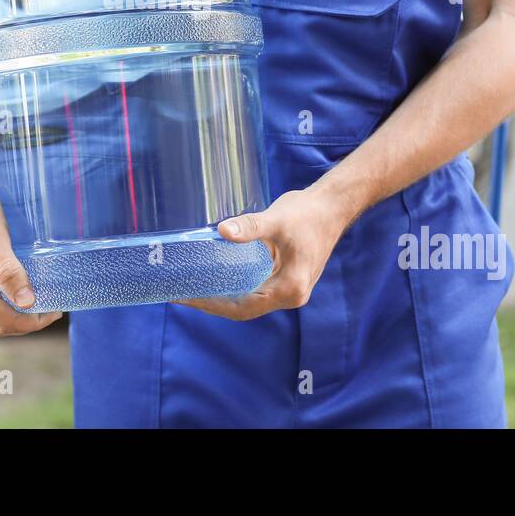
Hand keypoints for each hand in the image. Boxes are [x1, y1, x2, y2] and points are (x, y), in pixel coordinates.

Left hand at [176, 187, 351, 320]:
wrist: (333, 207)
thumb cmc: (308, 213)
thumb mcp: (277, 219)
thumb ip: (250, 226)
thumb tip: (223, 231)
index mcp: (290, 288)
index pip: (243, 308)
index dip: (212, 305)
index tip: (186, 298)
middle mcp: (291, 295)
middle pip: (244, 309)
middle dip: (212, 303)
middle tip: (181, 294)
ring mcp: (289, 288)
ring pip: (249, 300)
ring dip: (222, 296)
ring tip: (192, 288)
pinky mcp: (286, 279)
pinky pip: (255, 289)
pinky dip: (235, 286)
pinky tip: (216, 277)